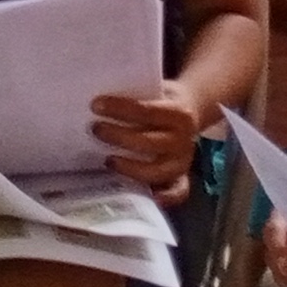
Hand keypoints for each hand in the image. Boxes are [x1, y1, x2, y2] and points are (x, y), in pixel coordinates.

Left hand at [92, 82, 208, 204]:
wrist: (191, 110)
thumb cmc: (161, 101)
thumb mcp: (155, 88)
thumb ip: (134, 94)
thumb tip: (96, 97)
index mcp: (179, 114)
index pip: (146, 111)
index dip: (120, 108)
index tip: (96, 105)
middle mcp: (184, 140)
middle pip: (148, 143)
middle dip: (118, 137)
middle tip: (95, 129)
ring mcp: (183, 162)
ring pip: (156, 171)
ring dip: (129, 167)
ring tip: (106, 160)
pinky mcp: (182, 178)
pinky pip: (176, 193)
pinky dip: (163, 198)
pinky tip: (146, 197)